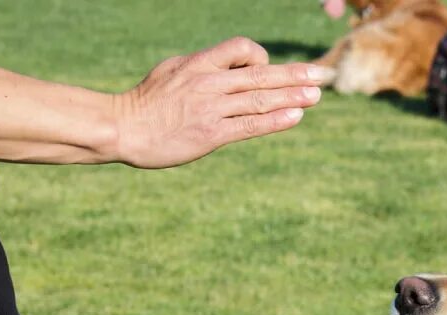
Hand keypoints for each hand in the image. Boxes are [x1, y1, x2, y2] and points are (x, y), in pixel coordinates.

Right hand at [112, 37, 326, 168]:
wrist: (123, 129)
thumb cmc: (145, 102)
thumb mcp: (172, 72)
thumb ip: (201, 69)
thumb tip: (227, 67)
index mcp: (199, 63)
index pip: (241, 48)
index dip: (261, 56)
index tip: (269, 69)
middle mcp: (208, 82)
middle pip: (260, 74)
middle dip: (295, 74)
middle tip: (323, 75)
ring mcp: (211, 108)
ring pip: (260, 98)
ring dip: (293, 97)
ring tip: (317, 95)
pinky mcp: (211, 134)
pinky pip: (250, 125)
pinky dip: (275, 120)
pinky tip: (296, 117)